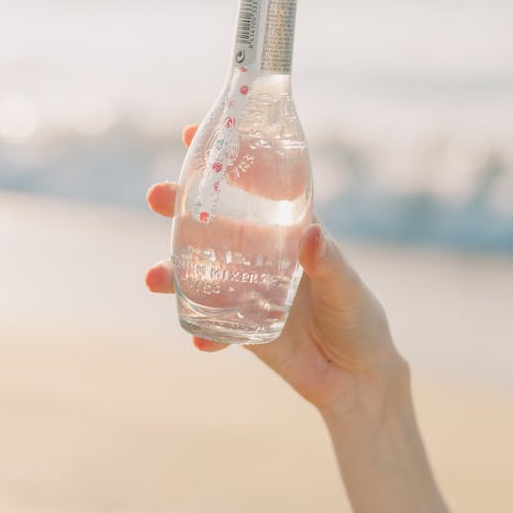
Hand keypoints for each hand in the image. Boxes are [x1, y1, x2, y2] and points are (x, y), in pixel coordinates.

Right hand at [146, 125, 406, 421]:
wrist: (358, 378)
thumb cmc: (360, 319)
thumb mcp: (348, 287)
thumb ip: (329, 262)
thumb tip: (310, 235)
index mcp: (291, 230)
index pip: (257, 185)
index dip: (229, 159)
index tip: (194, 133)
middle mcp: (263, 254)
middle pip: (215, 223)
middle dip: (183, 207)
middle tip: (156, 194)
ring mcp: (248, 290)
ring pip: (201, 273)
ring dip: (173, 272)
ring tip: (152, 278)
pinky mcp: (243, 329)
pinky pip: (215, 326)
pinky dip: (205, 331)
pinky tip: (200, 339)